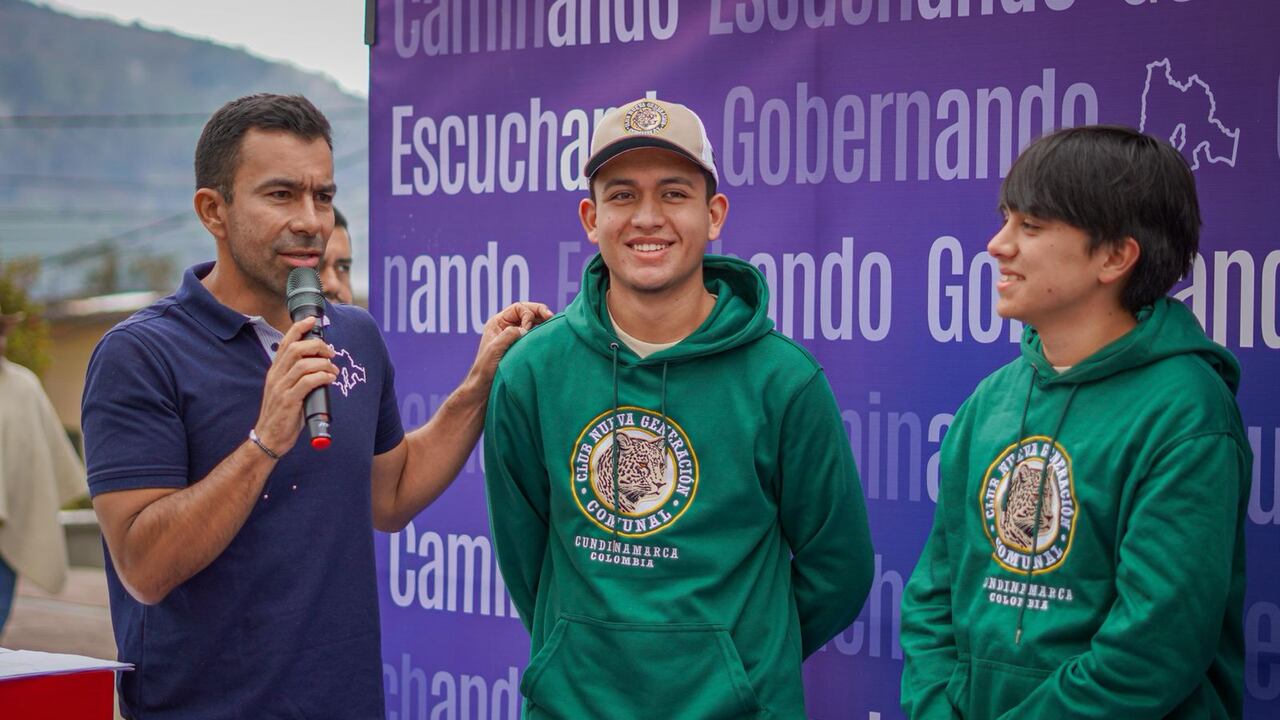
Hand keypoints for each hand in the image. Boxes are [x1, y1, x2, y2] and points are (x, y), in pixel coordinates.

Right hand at [253, 316, 337, 454]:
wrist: (269, 438)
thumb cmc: (282, 414)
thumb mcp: (286, 390)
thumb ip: (298, 376)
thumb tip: (321, 365)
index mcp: (275, 371)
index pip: (285, 342)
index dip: (299, 328)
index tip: (312, 320)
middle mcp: (276, 376)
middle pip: (296, 349)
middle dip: (318, 346)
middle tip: (331, 353)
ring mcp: (281, 388)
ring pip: (303, 364)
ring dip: (323, 363)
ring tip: (333, 371)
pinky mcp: (288, 401)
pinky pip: (307, 382)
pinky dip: (322, 377)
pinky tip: (329, 379)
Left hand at [466, 302, 552, 387]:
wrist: (484, 387)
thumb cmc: (485, 369)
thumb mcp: (495, 349)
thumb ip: (509, 334)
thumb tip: (525, 328)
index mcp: (497, 322)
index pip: (518, 308)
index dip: (528, 314)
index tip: (529, 329)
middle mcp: (506, 326)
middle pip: (527, 311)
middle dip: (540, 312)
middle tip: (551, 317)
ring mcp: (514, 336)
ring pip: (532, 322)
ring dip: (542, 322)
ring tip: (552, 325)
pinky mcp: (520, 346)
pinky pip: (533, 334)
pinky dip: (541, 333)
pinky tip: (547, 337)